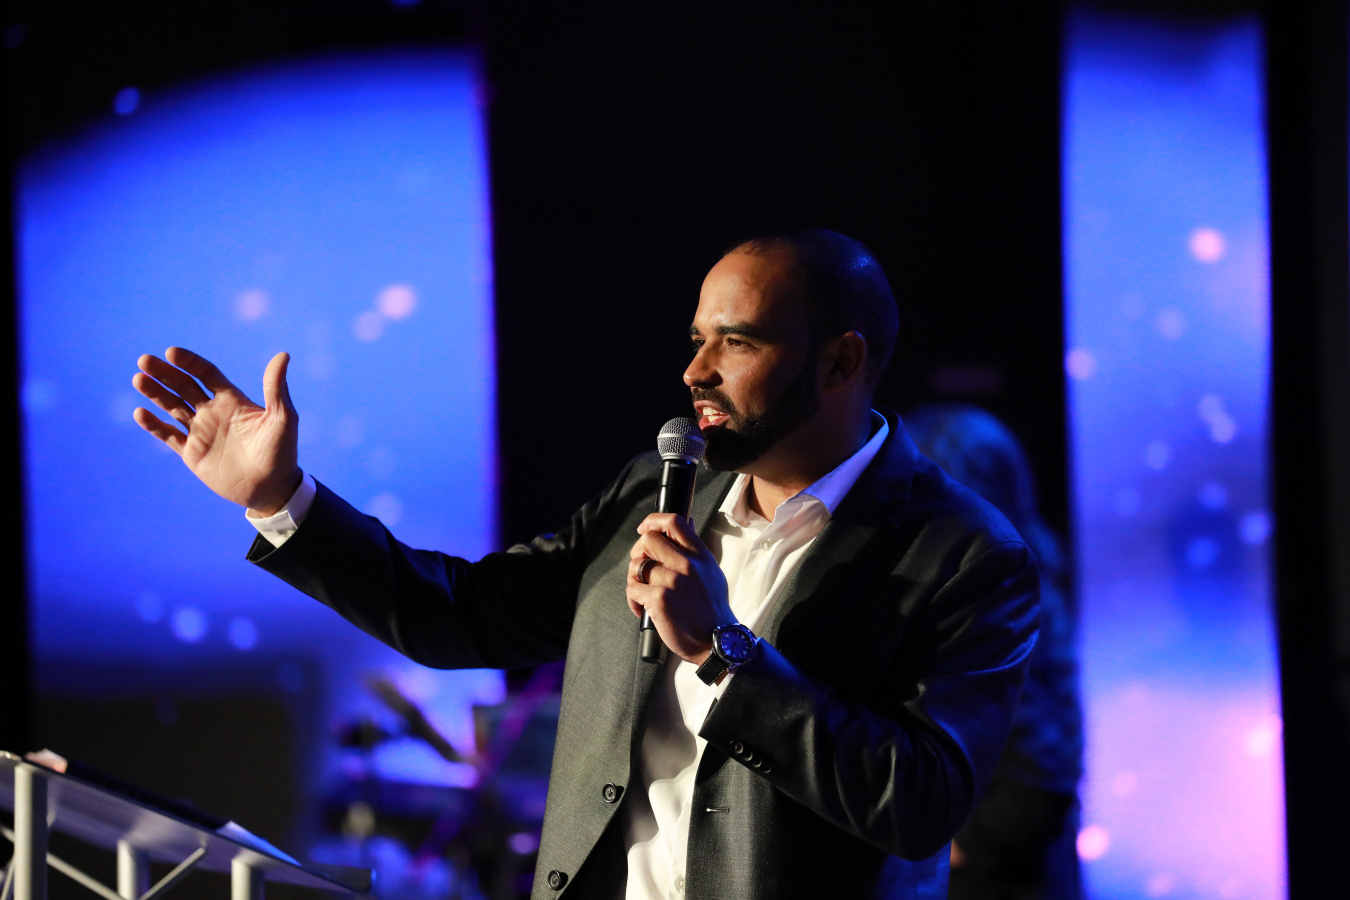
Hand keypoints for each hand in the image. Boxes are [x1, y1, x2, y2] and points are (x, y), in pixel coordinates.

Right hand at [133, 347, 300, 514]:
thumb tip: (283, 354)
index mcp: (232, 400)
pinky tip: (140, 413)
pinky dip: (154, 425)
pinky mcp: (192, 453)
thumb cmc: (281, 452)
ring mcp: (200, 431)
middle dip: (165, 373)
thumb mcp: (283, 418)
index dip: (189, 363)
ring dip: (155, 393)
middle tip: (144, 360)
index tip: (171, 352)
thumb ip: (276, 388)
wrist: (271, 488)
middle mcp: (213, 412)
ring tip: (138, 378)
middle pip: (184, 386)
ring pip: (172, 407)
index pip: (206, 374)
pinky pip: (169, 436)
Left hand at [627, 513, 734, 664]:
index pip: (674, 522)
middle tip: (641, 568)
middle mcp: (687, 564)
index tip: (644, 529)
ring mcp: (672, 581)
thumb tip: (688, 521)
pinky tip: (643, 609)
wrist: (716, 641)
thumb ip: (695, 549)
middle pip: (648, 540)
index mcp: (700, 555)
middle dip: (639, 552)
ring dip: (634, 579)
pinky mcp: (659, 599)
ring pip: (636, 566)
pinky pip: (632, 589)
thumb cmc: (711, 610)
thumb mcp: (711, 572)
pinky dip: (633, 600)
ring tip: (644, 592)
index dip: (653, 521)